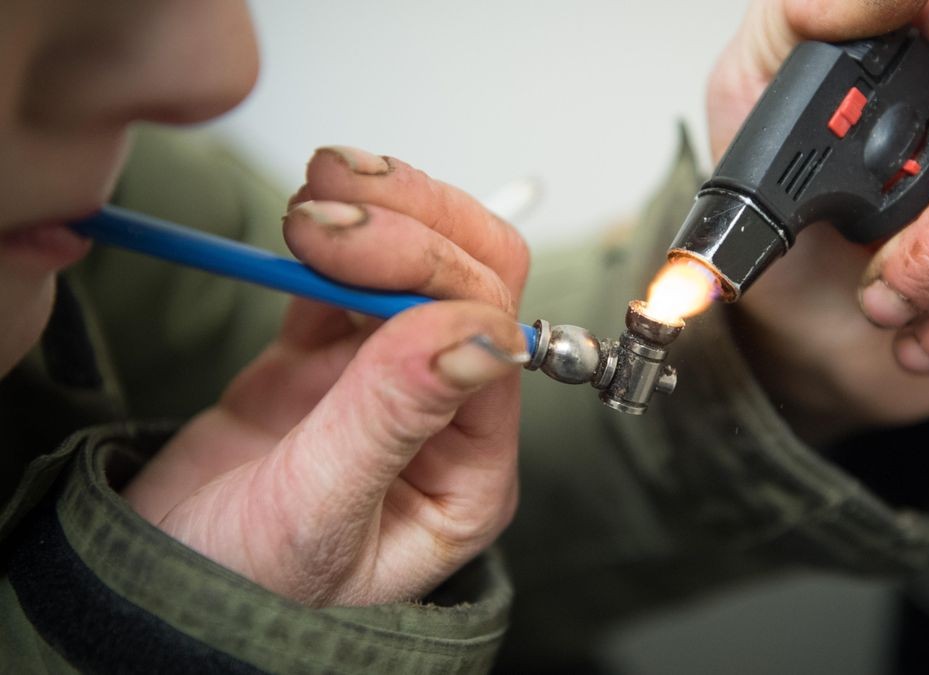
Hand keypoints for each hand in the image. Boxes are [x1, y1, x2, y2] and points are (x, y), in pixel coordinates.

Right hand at [122, 146, 530, 605]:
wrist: (152, 595)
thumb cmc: (242, 590)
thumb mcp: (315, 516)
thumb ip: (391, 419)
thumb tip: (482, 333)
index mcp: (470, 469)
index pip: (492, 340)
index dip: (432, 275)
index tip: (347, 249)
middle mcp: (444, 417)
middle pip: (471, 282)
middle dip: (408, 228)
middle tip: (323, 202)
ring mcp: (386, 382)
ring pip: (417, 266)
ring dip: (377, 214)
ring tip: (311, 195)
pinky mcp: (326, 361)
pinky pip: (347, 283)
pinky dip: (330, 244)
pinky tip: (300, 228)